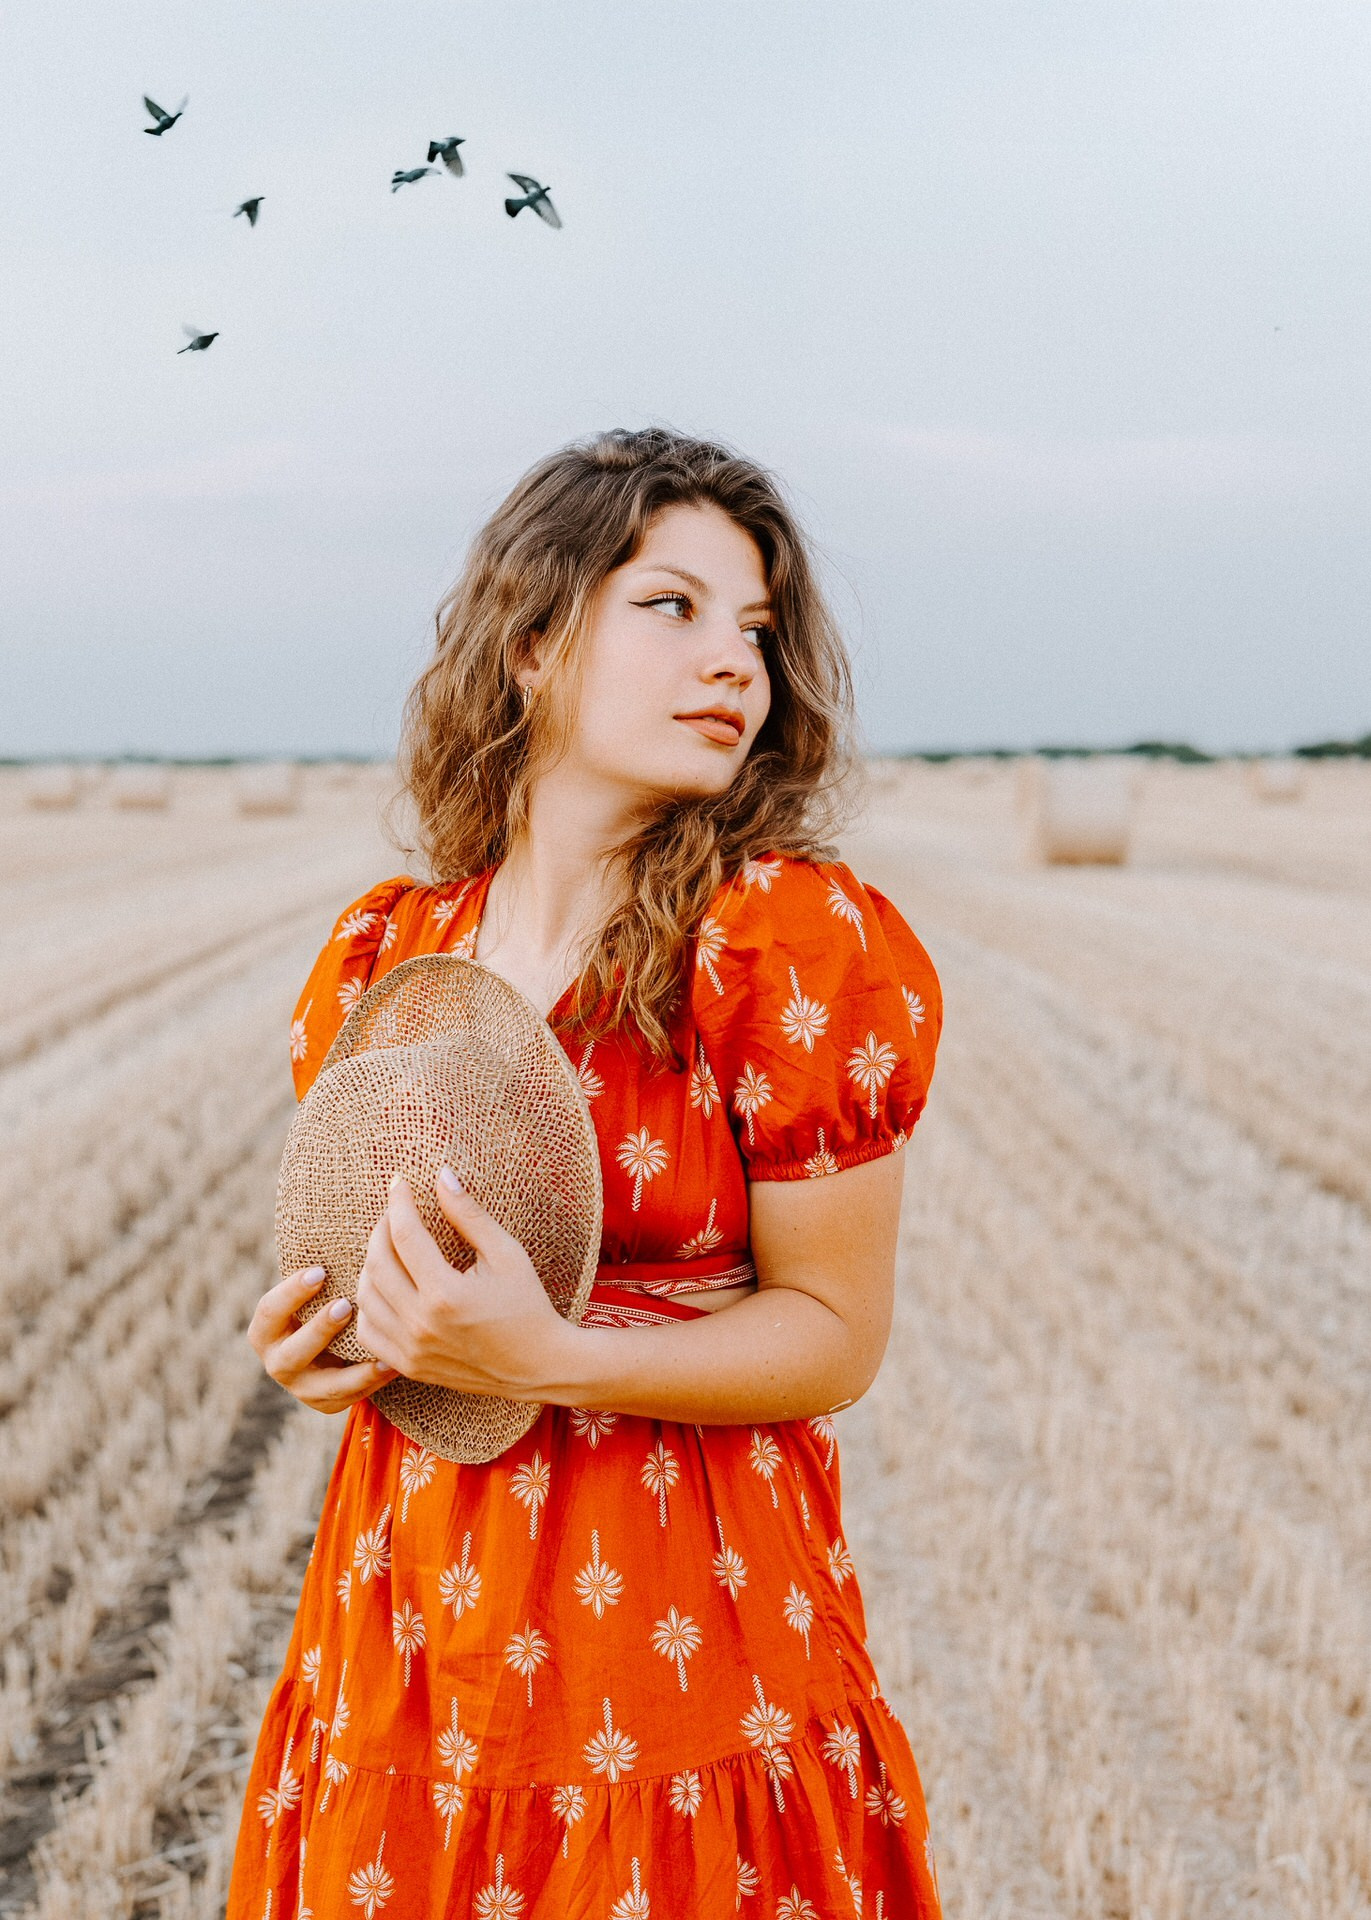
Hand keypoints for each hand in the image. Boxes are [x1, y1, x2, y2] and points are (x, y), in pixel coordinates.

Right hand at [248, 1265, 399, 1414]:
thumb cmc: (333, 1296)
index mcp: (268, 1328)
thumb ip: (321, 1265)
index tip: (320, 1271)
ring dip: (349, 1365)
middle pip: (288, 1353)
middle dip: (317, 1330)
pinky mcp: (328, 1403)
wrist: (344, 1342)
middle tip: (345, 1306)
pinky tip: (394, 1363)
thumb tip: (345, 1217)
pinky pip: (349, 1397)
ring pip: (320, 1385)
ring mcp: (302, 1387)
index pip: (268, 1311)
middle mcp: (279, 1359)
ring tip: (377, 1346)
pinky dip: (371, 1380)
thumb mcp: (321, 1285)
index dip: (290, 1294)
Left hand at [355, 1168, 573, 1399]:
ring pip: (365, 1297)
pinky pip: (367, 1333)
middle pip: (377, 1263)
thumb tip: (442, 1176)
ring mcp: (411, 1350)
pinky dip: (367, 1307)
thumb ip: (469, 1215)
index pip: (406, 1235)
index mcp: (446, 1294)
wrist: (539, 1366)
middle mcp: (421, 1324)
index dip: (399, 1203)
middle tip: (395, 1213)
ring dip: (371, 1265)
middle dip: (381, 1229)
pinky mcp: (409, 1366)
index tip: (400, 1184)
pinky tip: (385, 1288)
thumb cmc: (527, 1306)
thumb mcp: (506, 1254)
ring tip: (389, 1247)